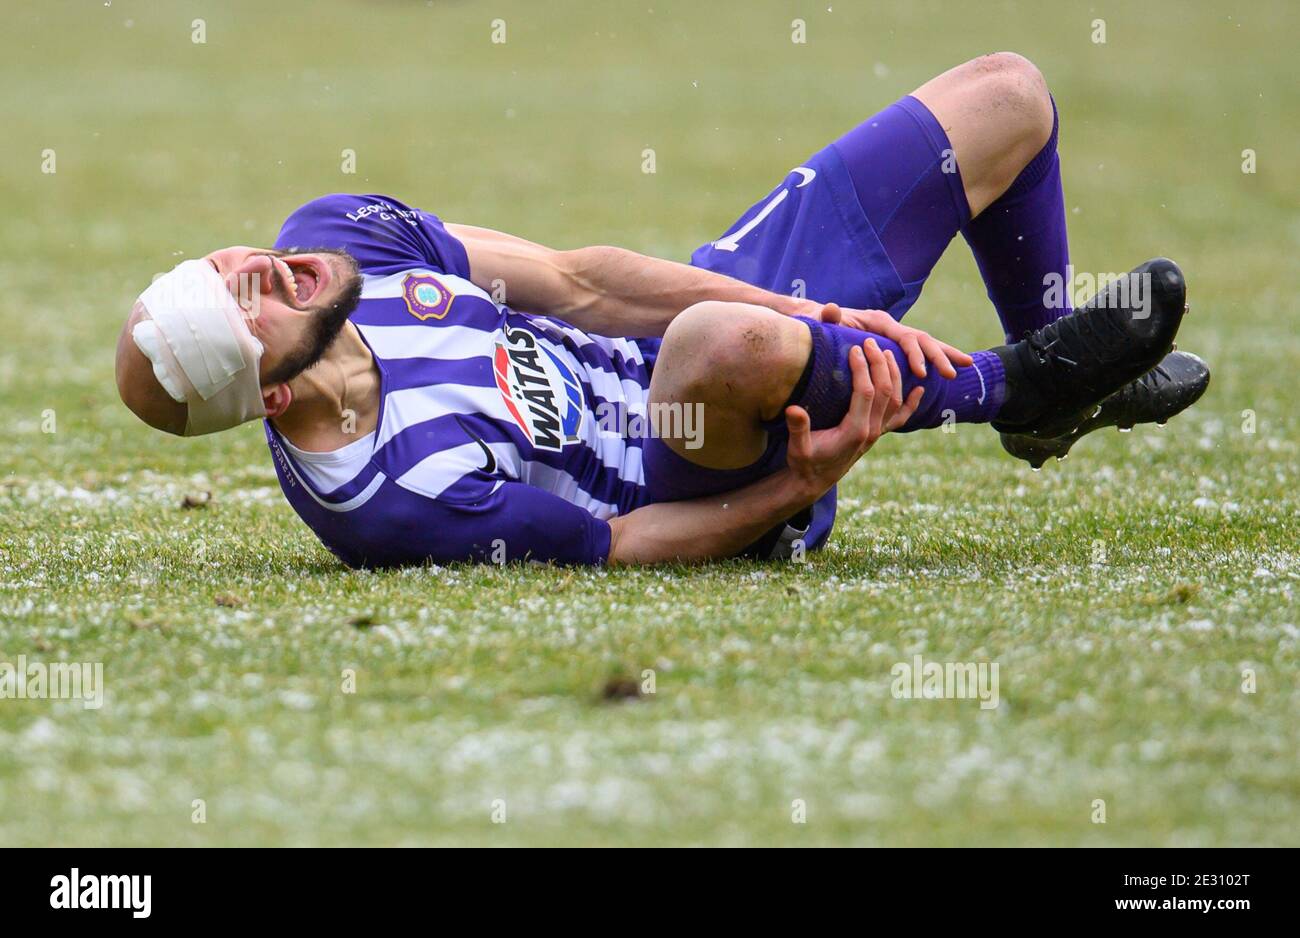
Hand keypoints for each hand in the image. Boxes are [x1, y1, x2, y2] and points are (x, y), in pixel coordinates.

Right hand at [784, 337, 923, 497]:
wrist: (815, 482)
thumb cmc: (805, 462)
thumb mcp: (798, 448)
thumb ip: (799, 429)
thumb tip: (794, 410)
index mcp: (854, 431)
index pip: (865, 392)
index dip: (862, 369)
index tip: (854, 349)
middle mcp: (871, 431)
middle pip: (885, 391)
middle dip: (879, 364)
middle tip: (870, 342)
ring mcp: (877, 433)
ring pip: (895, 399)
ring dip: (894, 374)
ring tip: (886, 352)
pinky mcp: (877, 435)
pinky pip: (900, 418)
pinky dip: (912, 403)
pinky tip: (920, 390)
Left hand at [817, 302, 972, 379]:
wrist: (817, 319)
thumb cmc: (818, 323)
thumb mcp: (820, 321)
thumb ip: (827, 317)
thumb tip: (831, 309)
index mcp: (879, 322)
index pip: (904, 338)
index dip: (915, 355)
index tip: (923, 373)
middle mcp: (891, 326)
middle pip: (922, 339)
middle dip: (939, 356)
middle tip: (953, 374)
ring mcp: (894, 334)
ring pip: (926, 343)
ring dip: (945, 355)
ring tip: (966, 367)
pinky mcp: (894, 344)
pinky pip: (919, 351)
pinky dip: (936, 358)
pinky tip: (951, 368)